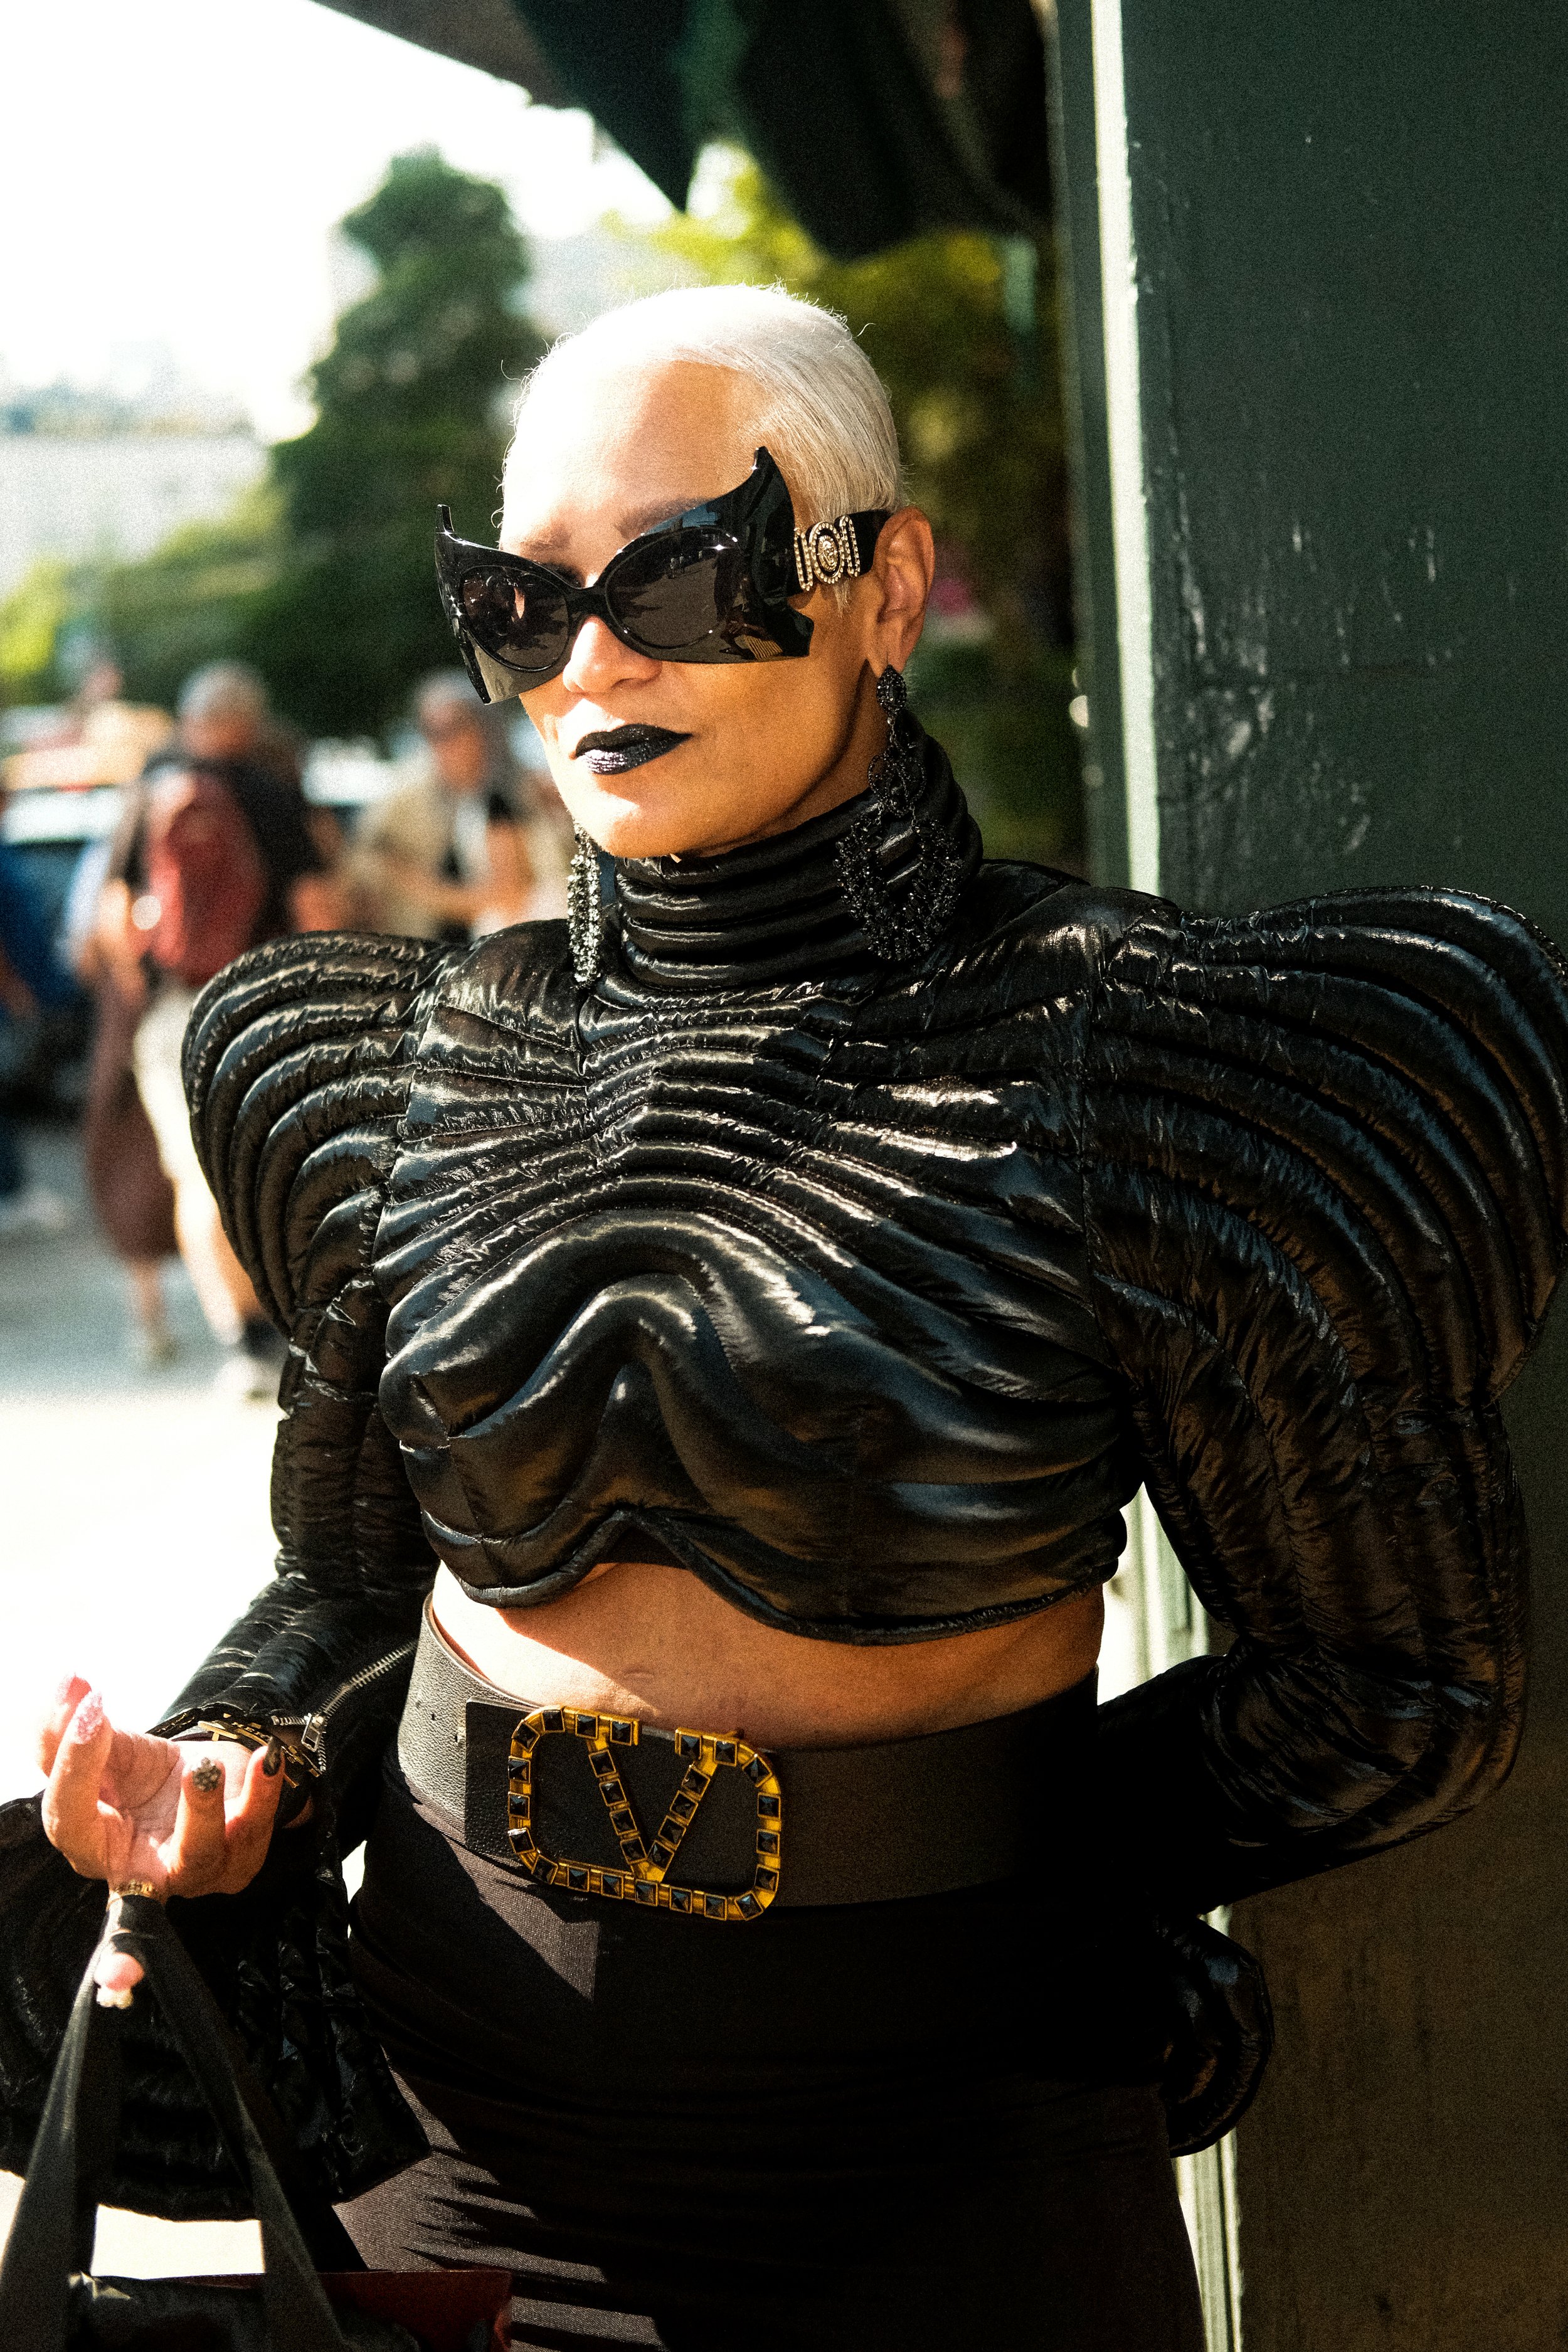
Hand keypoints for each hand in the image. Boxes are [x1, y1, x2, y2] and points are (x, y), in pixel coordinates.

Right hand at [39, 1678, 287, 1996]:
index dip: (71, 1767)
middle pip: (130, 1868)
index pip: (68, 1817)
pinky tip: (265, 1759)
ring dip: (203, 1810)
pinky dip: (261, 1796)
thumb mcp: (110, 1748)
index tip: (89, 1711)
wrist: (206, 1778)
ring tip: (206, 1767)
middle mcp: (136, 1871)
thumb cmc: (145, 1777)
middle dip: (126, 1819)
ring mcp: (190, 1871)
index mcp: (90, 1842)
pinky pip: (251, 1831)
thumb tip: (70, 1684)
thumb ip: (78, 1726)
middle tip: (167, 1764)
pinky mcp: (237, 1860)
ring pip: (197, 1854)